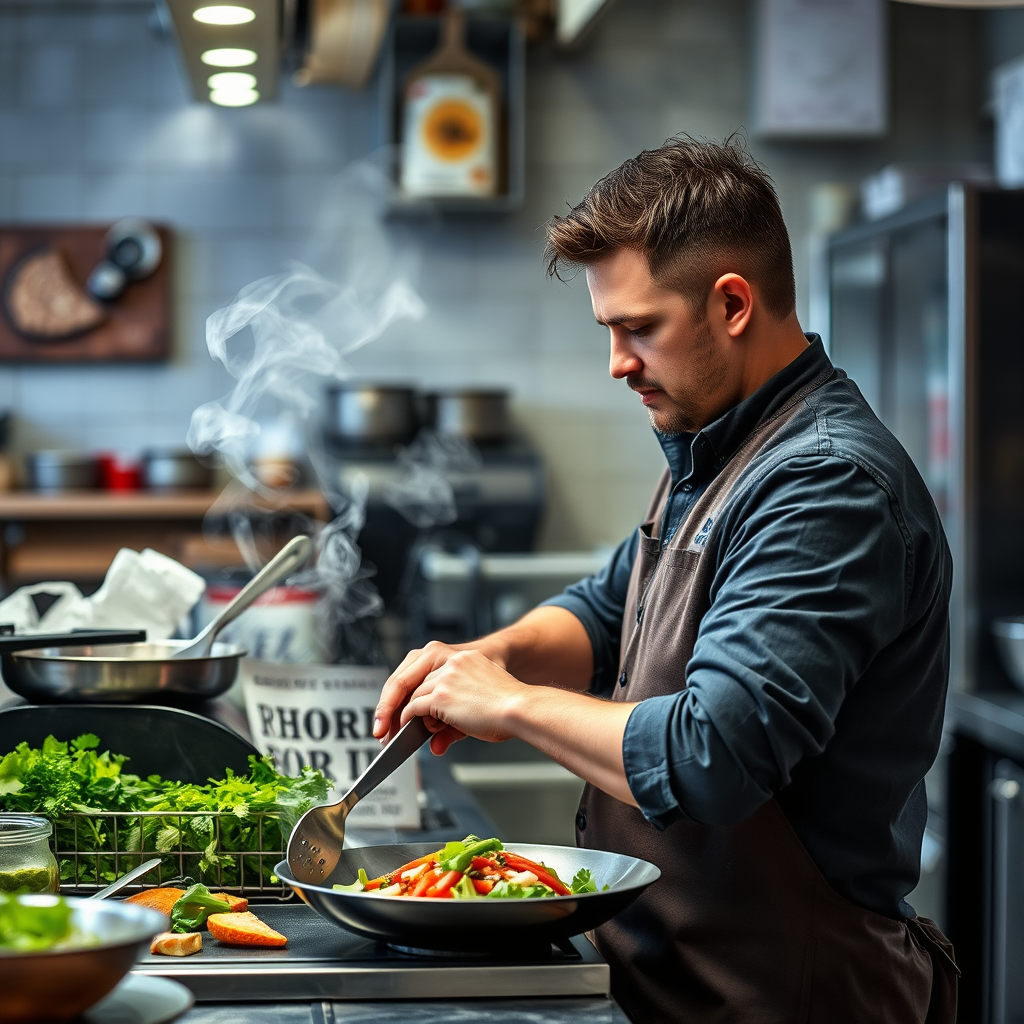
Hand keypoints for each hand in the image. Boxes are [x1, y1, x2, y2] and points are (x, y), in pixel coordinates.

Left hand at [374, 640, 497, 742]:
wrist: (521, 709)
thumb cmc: (508, 709)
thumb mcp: (476, 707)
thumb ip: (451, 722)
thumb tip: (435, 744)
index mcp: (461, 657)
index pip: (420, 669)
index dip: (402, 690)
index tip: (394, 708)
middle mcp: (450, 660)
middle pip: (408, 680)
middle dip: (391, 705)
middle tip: (381, 726)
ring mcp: (444, 676)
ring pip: (411, 696)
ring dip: (401, 718)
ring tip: (393, 736)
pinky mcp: (441, 695)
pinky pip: (414, 709)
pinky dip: (407, 722)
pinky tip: (407, 733)